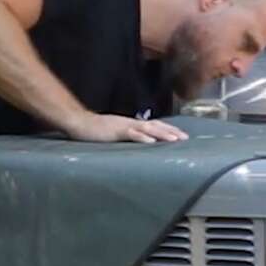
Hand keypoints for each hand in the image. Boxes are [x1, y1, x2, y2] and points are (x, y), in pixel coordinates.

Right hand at [64, 113, 188, 143]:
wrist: (80, 123)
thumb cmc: (97, 130)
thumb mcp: (116, 133)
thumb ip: (128, 136)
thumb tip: (141, 142)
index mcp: (132, 124)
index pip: (155, 125)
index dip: (169, 129)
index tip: (182, 136)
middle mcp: (132, 123)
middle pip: (156, 125)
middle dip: (171, 131)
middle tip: (186, 138)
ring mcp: (124, 126)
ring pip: (147, 128)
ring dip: (162, 134)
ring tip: (175, 140)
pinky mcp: (116, 131)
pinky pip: (131, 134)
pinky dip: (142, 137)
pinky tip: (151, 141)